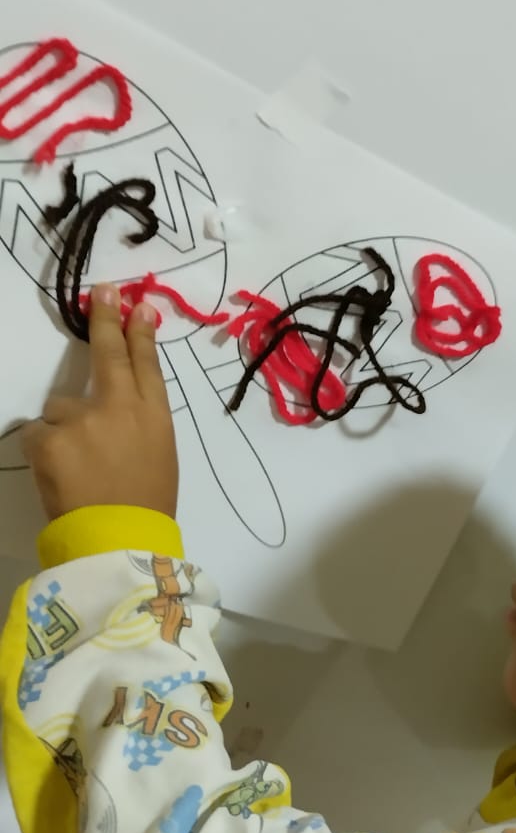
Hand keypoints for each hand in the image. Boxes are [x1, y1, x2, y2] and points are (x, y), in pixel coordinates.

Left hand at [23, 284, 177, 521]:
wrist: (119, 541)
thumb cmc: (146, 506)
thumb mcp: (158, 457)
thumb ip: (138, 423)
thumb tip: (115, 404)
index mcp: (155, 416)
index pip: (146, 364)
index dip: (140, 333)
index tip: (137, 306)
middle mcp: (121, 407)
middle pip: (108, 354)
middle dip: (105, 319)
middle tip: (102, 292)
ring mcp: (82, 419)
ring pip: (61, 408)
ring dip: (64, 430)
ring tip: (79, 468)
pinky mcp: (50, 437)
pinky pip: (40, 434)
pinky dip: (46, 451)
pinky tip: (62, 476)